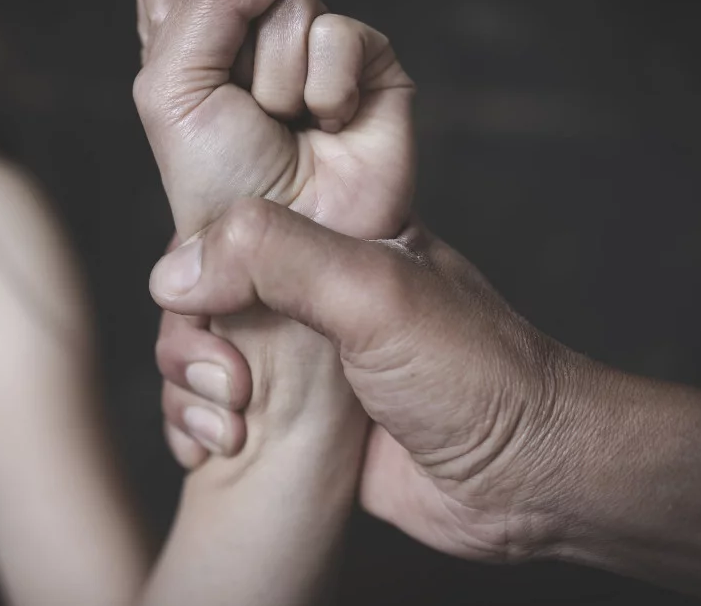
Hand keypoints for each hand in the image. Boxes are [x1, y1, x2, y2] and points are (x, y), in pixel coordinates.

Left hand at [135, 0, 415, 240]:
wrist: (290, 246)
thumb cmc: (222, 183)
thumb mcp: (174, 90)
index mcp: (189, 37)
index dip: (184, 7)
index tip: (192, 77)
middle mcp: (249, 32)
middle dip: (231, 53)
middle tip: (242, 111)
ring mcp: (310, 43)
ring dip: (277, 81)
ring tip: (286, 126)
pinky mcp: (368, 60)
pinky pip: (342, 32)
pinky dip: (327, 89)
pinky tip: (329, 125)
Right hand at [150, 199, 586, 562]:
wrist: (526, 482)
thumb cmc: (475, 374)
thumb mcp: (373, 291)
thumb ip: (274, 258)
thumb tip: (174, 271)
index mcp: (334, 234)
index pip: (231, 218)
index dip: (195, 253)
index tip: (190, 300)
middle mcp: (311, 289)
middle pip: (202, 290)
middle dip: (189, 339)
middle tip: (227, 382)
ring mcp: (302, 354)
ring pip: (202, 353)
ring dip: (190, 392)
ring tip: (230, 426)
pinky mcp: (297, 414)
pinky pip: (218, 409)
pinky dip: (199, 429)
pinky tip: (213, 450)